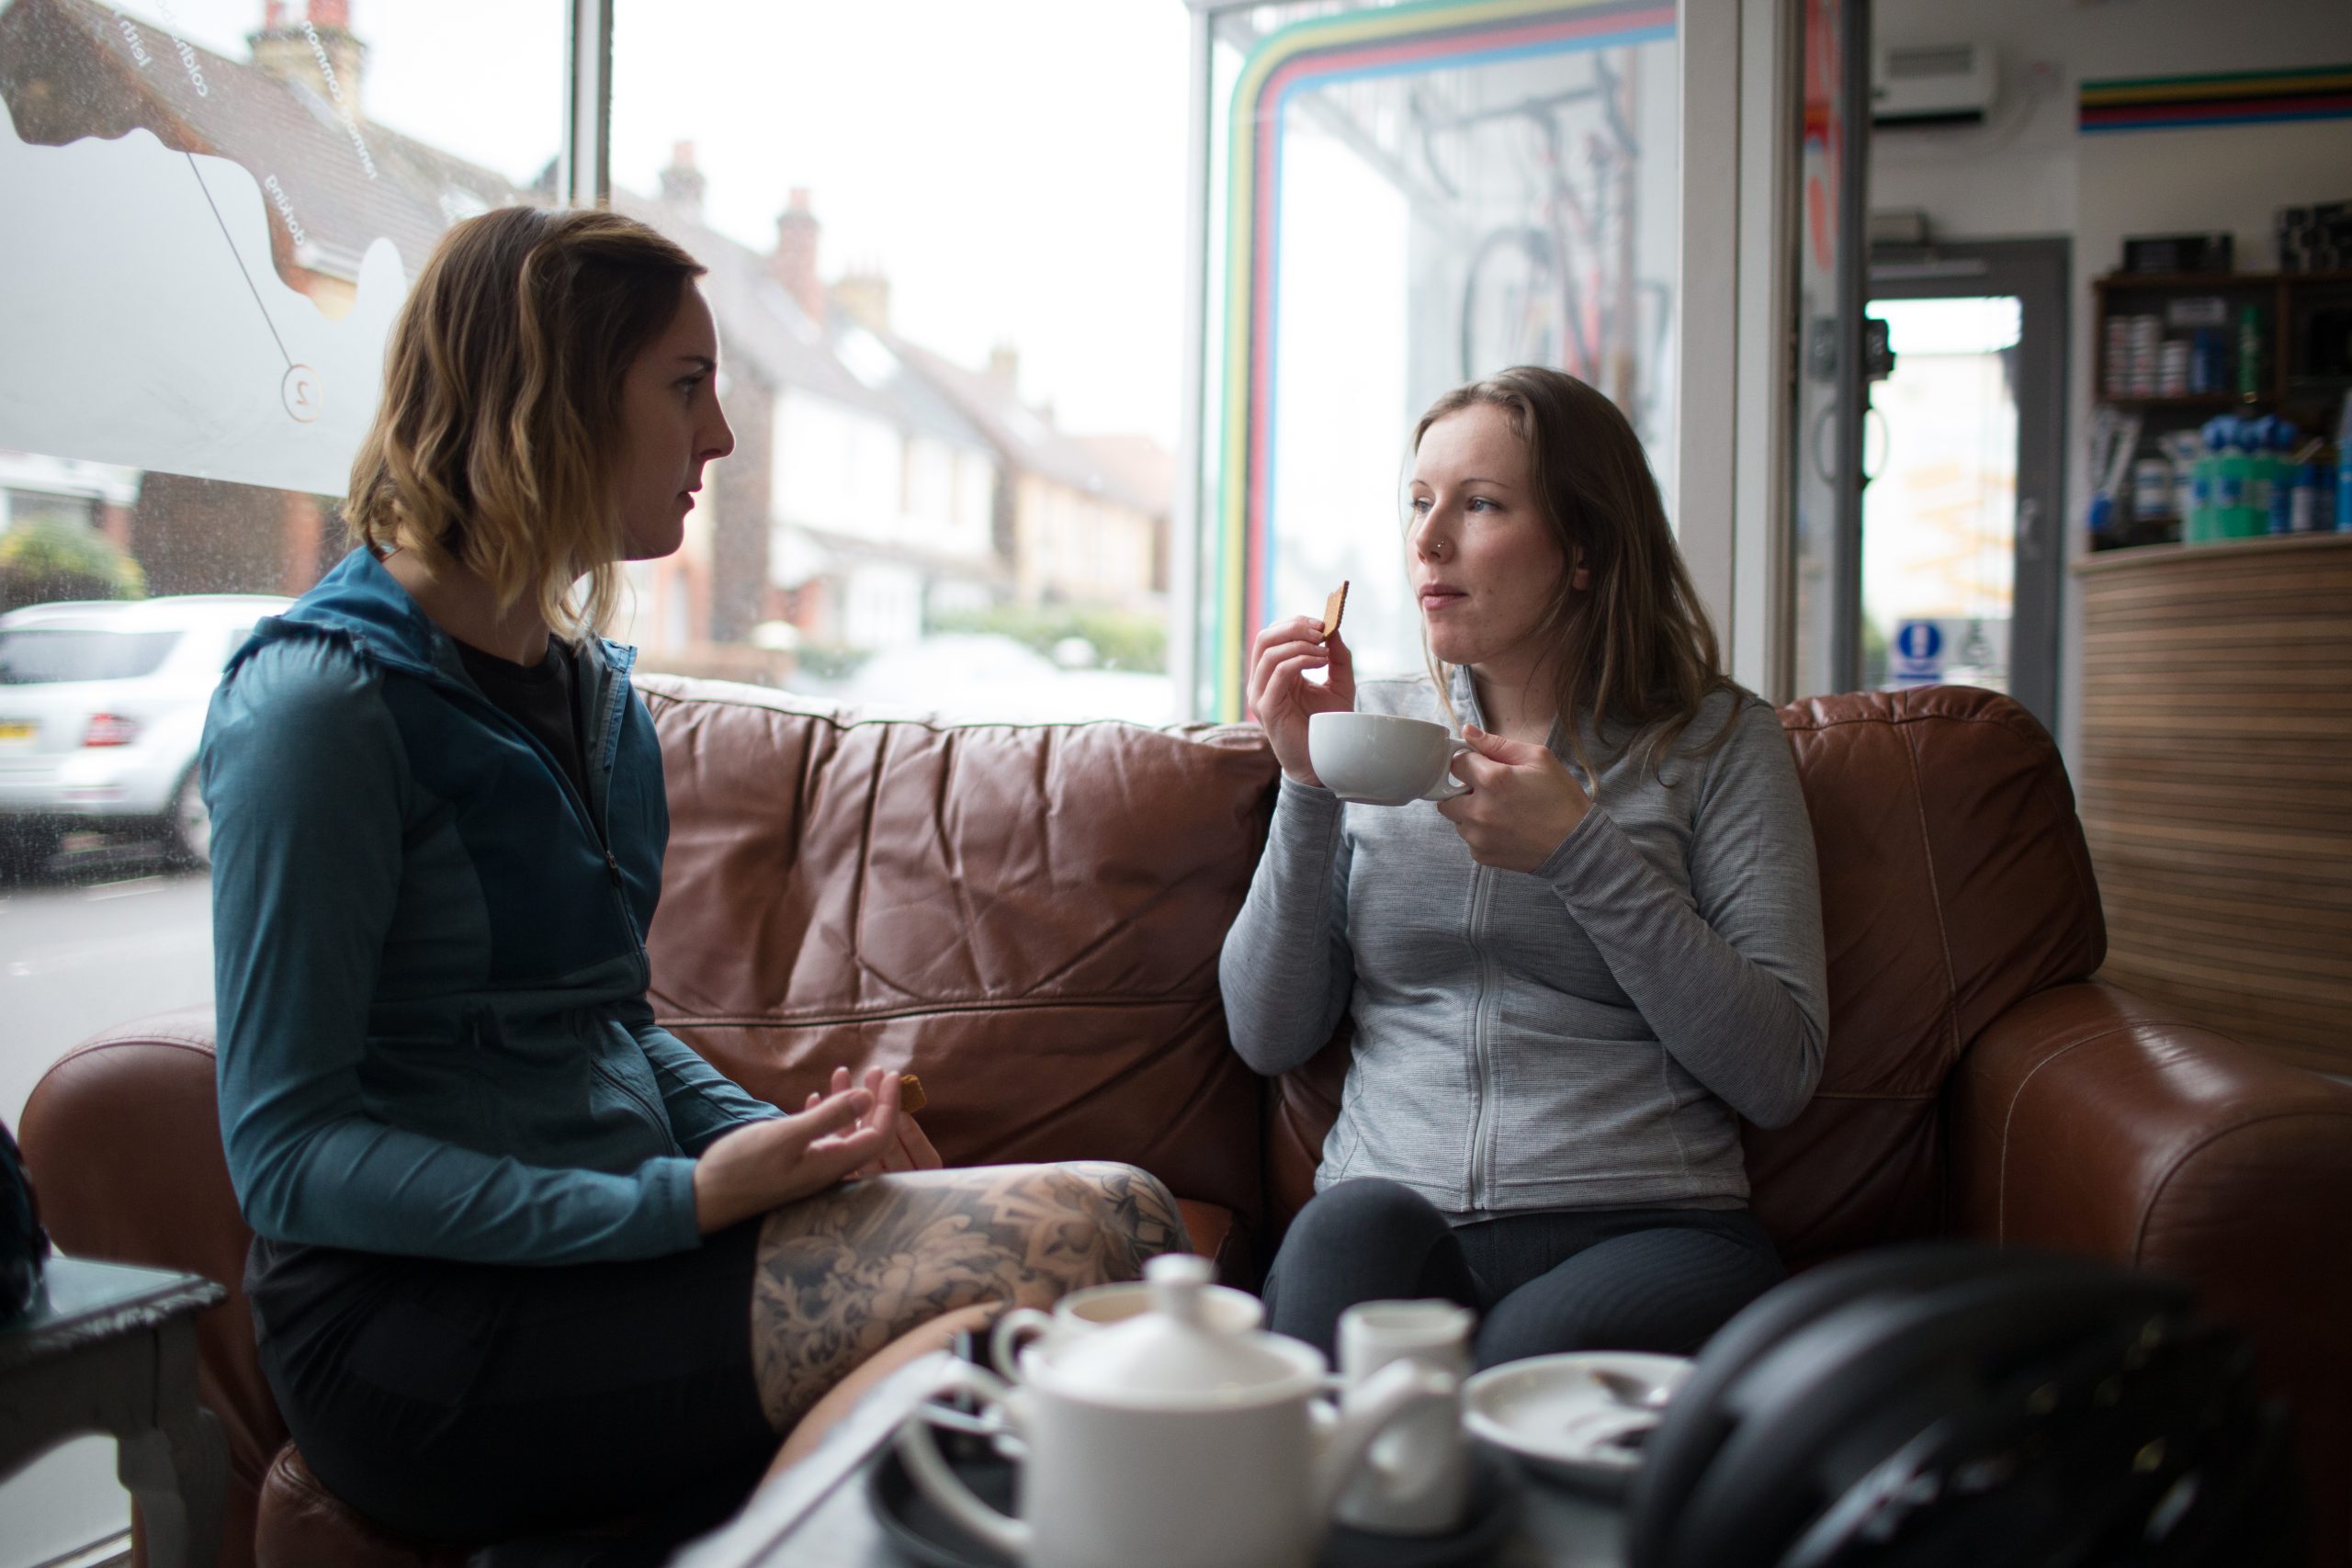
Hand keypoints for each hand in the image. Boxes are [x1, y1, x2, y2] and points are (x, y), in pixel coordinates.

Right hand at [692, 1077, 883, 1232]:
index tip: (893, 1075)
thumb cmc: (742, 1167)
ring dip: (847, 1102)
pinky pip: (820, 1138)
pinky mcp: (794, 1165)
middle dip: (875, 1100)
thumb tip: (866, 1096)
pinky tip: (815, 1096)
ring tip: (845, 1072)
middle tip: (877, 1069)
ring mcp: (811, 1168)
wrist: (705, 1197)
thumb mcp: (786, 1137)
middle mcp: (829, 1169)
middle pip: (867, 1133)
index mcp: (833, 1165)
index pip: (880, 1135)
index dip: (890, 1105)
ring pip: (842, 1132)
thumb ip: (828, 1117)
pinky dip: (823, 1115)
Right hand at [1246, 616, 1355, 786]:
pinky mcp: (1266, 709)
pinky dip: (1300, 660)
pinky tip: (1321, 662)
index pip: (1273, 636)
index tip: (1323, 622)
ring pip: (1268, 652)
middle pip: (1265, 638)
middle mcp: (1262, 682)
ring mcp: (1260, 695)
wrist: (1324, 760)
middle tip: (1321, 630)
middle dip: (1294, 627)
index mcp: (1274, 673)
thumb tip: (1335, 629)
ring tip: (1323, 649)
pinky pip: (1278, 673)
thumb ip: (1338, 658)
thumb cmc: (1329, 725)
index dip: (1295, 623)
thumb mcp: (1340, 684)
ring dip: (1299, 643)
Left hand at [1433, 724, 1592, 872]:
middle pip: (1447, 795)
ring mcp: (1478, 836)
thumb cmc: (1561, 799)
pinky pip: (1469, 839)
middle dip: (1464, 790)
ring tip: (1501, 812)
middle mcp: (1479, 810)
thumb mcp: (1538, 759)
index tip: (1481, 766)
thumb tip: (1468, 732)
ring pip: (1457, 819)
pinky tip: (1505, 829)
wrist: (1577, 844)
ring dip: (1471, 813)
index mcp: (1492, 780)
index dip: (1469, 762)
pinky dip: (1481, 833)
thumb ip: (1497, 744)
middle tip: (1490, 791)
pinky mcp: (1481, 855)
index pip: (1456, 763)